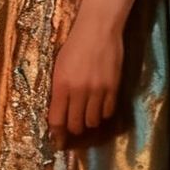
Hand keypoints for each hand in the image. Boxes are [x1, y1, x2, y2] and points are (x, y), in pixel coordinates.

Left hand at [48, 6, 123, 138]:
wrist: (98, 29)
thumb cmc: (74, 45)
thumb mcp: (59, 67)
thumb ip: (59, 90)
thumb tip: (58, 112)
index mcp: (61, 85)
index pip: (57, 120)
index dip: (57, 134)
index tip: (57, 140)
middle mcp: (78, 91)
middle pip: (75, 125)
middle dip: (73, 130)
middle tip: (73, 128)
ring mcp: (97, 91)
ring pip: (92, 122)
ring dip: (88, 122)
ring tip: (87, 116)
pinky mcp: (113, 88)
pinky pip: (108, 112)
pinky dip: (102, 114)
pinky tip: (100, 108)